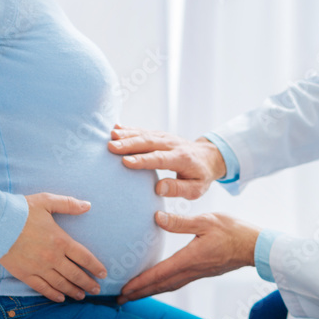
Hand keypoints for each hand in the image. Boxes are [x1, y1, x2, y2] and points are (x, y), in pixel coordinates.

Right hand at [0, 192, 107, 301]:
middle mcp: (53, 257)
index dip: (96, 267)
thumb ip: (69, 204)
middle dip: (88, 283)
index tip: (103, 273)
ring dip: (73, 291)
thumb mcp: (47, 201)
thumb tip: (88, 205)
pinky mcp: (25, 274)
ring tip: (82, 296)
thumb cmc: (21, 210)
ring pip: (61, 284)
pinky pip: (42, 288)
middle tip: (97, 289)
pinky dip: (53, 294)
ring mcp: (39, 268)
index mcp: (61, 240)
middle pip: (75, 274)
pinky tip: (60, 298)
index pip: (84, 257)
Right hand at [107, 124, 226, 198]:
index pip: (160, 159)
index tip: (126, 162)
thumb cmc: (200, 176)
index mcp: (182, 159)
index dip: (143, 160)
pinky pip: (143, 131)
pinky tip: (115, 128)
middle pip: (149, 143)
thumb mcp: (196, 189)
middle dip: (129, 144)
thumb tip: (158, 189)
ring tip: (110, 137)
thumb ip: (178, 189)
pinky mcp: (159, 135)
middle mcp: (172, 145)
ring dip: (127, 135)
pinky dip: (129, 129)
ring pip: (144, 134)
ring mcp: (165, 138)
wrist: (208, 156)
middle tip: (111, 147)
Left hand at [118, 210, 260, 303]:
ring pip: (169, 286)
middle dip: (139, 293)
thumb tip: (157, 218)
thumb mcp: (206, 220)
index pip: (160, 274)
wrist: (255, 246)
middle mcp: (192, 270)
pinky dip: (163, 286)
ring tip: (133, 295)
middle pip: (161, 286)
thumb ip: (181, 222)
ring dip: (150, 292)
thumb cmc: (233, 231)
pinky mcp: (202, 272)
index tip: (124, 290)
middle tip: (119, 299)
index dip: (140, 282)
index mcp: (190, 259)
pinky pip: (177, 283)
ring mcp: (198, 273)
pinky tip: (158, 284)